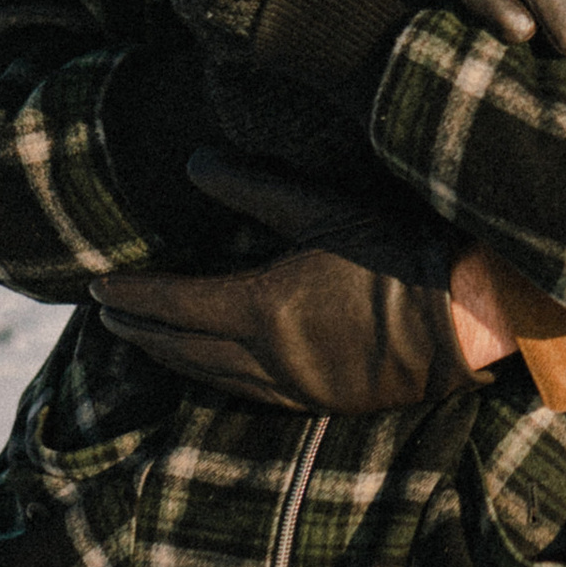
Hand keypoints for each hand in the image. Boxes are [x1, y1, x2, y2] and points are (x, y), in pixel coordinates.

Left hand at [92, 151, 499, 411]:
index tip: (99, 287)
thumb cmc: (398, 253)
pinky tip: (212, 372)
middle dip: (140, 330)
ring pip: (213, 379)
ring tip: (147, 342)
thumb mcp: (324, 209)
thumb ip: (254, 187)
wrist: (466, 315)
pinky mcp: (323, 403)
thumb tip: (195, 163)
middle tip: (107, 317)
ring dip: (173, 359)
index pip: (174, 304)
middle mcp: (268, 359)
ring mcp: (296, 388)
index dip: (133, 296)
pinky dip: (216, 381)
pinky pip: (251, 397)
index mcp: (261, 309)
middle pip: (183, 348)